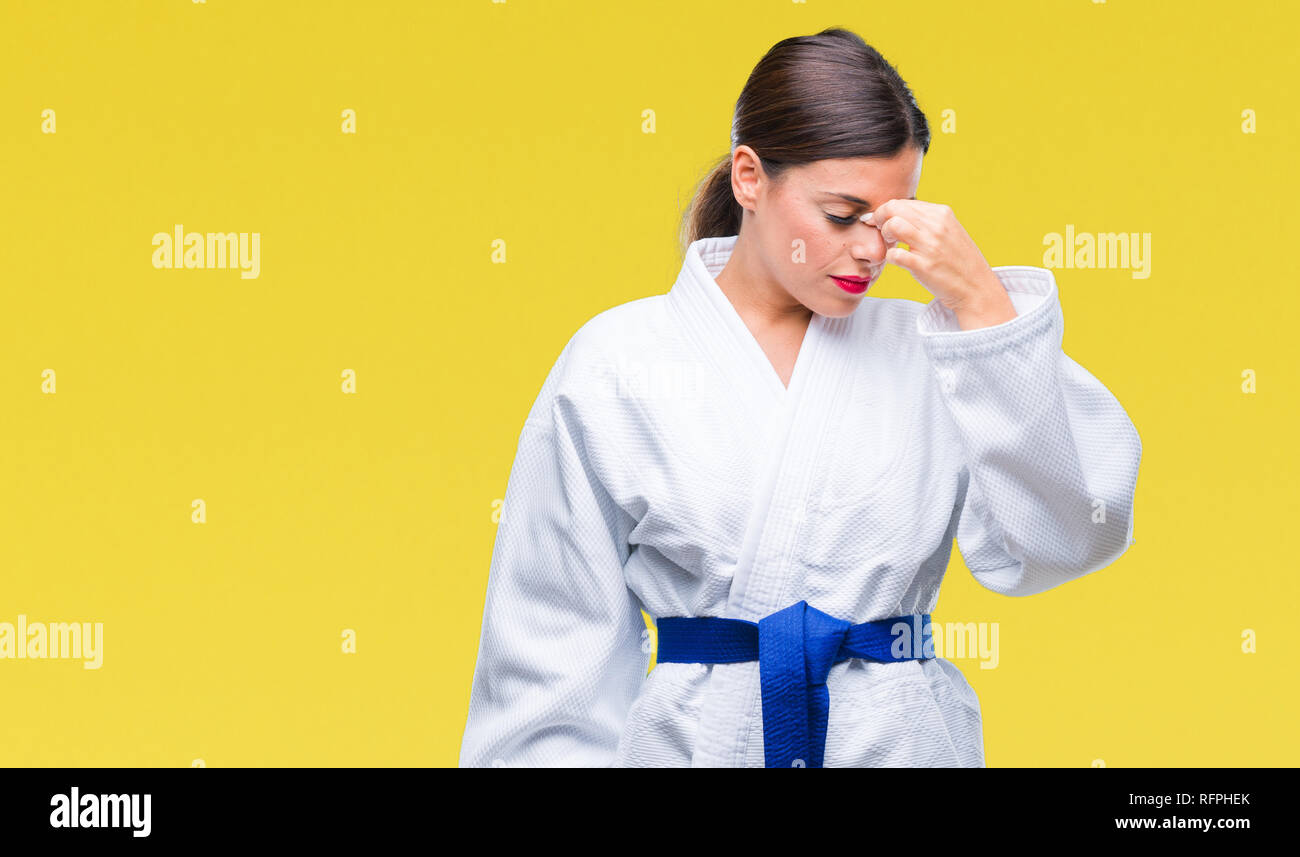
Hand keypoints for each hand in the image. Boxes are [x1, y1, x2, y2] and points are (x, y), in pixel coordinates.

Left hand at [864, 200, 1016, 329]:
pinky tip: (896, 260)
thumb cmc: (958, 260)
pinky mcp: (924, 266)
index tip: (882, 222)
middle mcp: (936, 226)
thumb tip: (898, 212)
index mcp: (941, 213)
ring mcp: (930, 246)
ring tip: (890, 244)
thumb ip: (927, 220)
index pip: (903, 202)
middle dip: (880, 218)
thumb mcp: (948, 230)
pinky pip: (894, 254)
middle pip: (894, 209)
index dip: (887, 211)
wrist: (976, 287)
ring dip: (884, 235)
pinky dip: (889, 256)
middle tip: (881, 231)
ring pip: (893, 226)